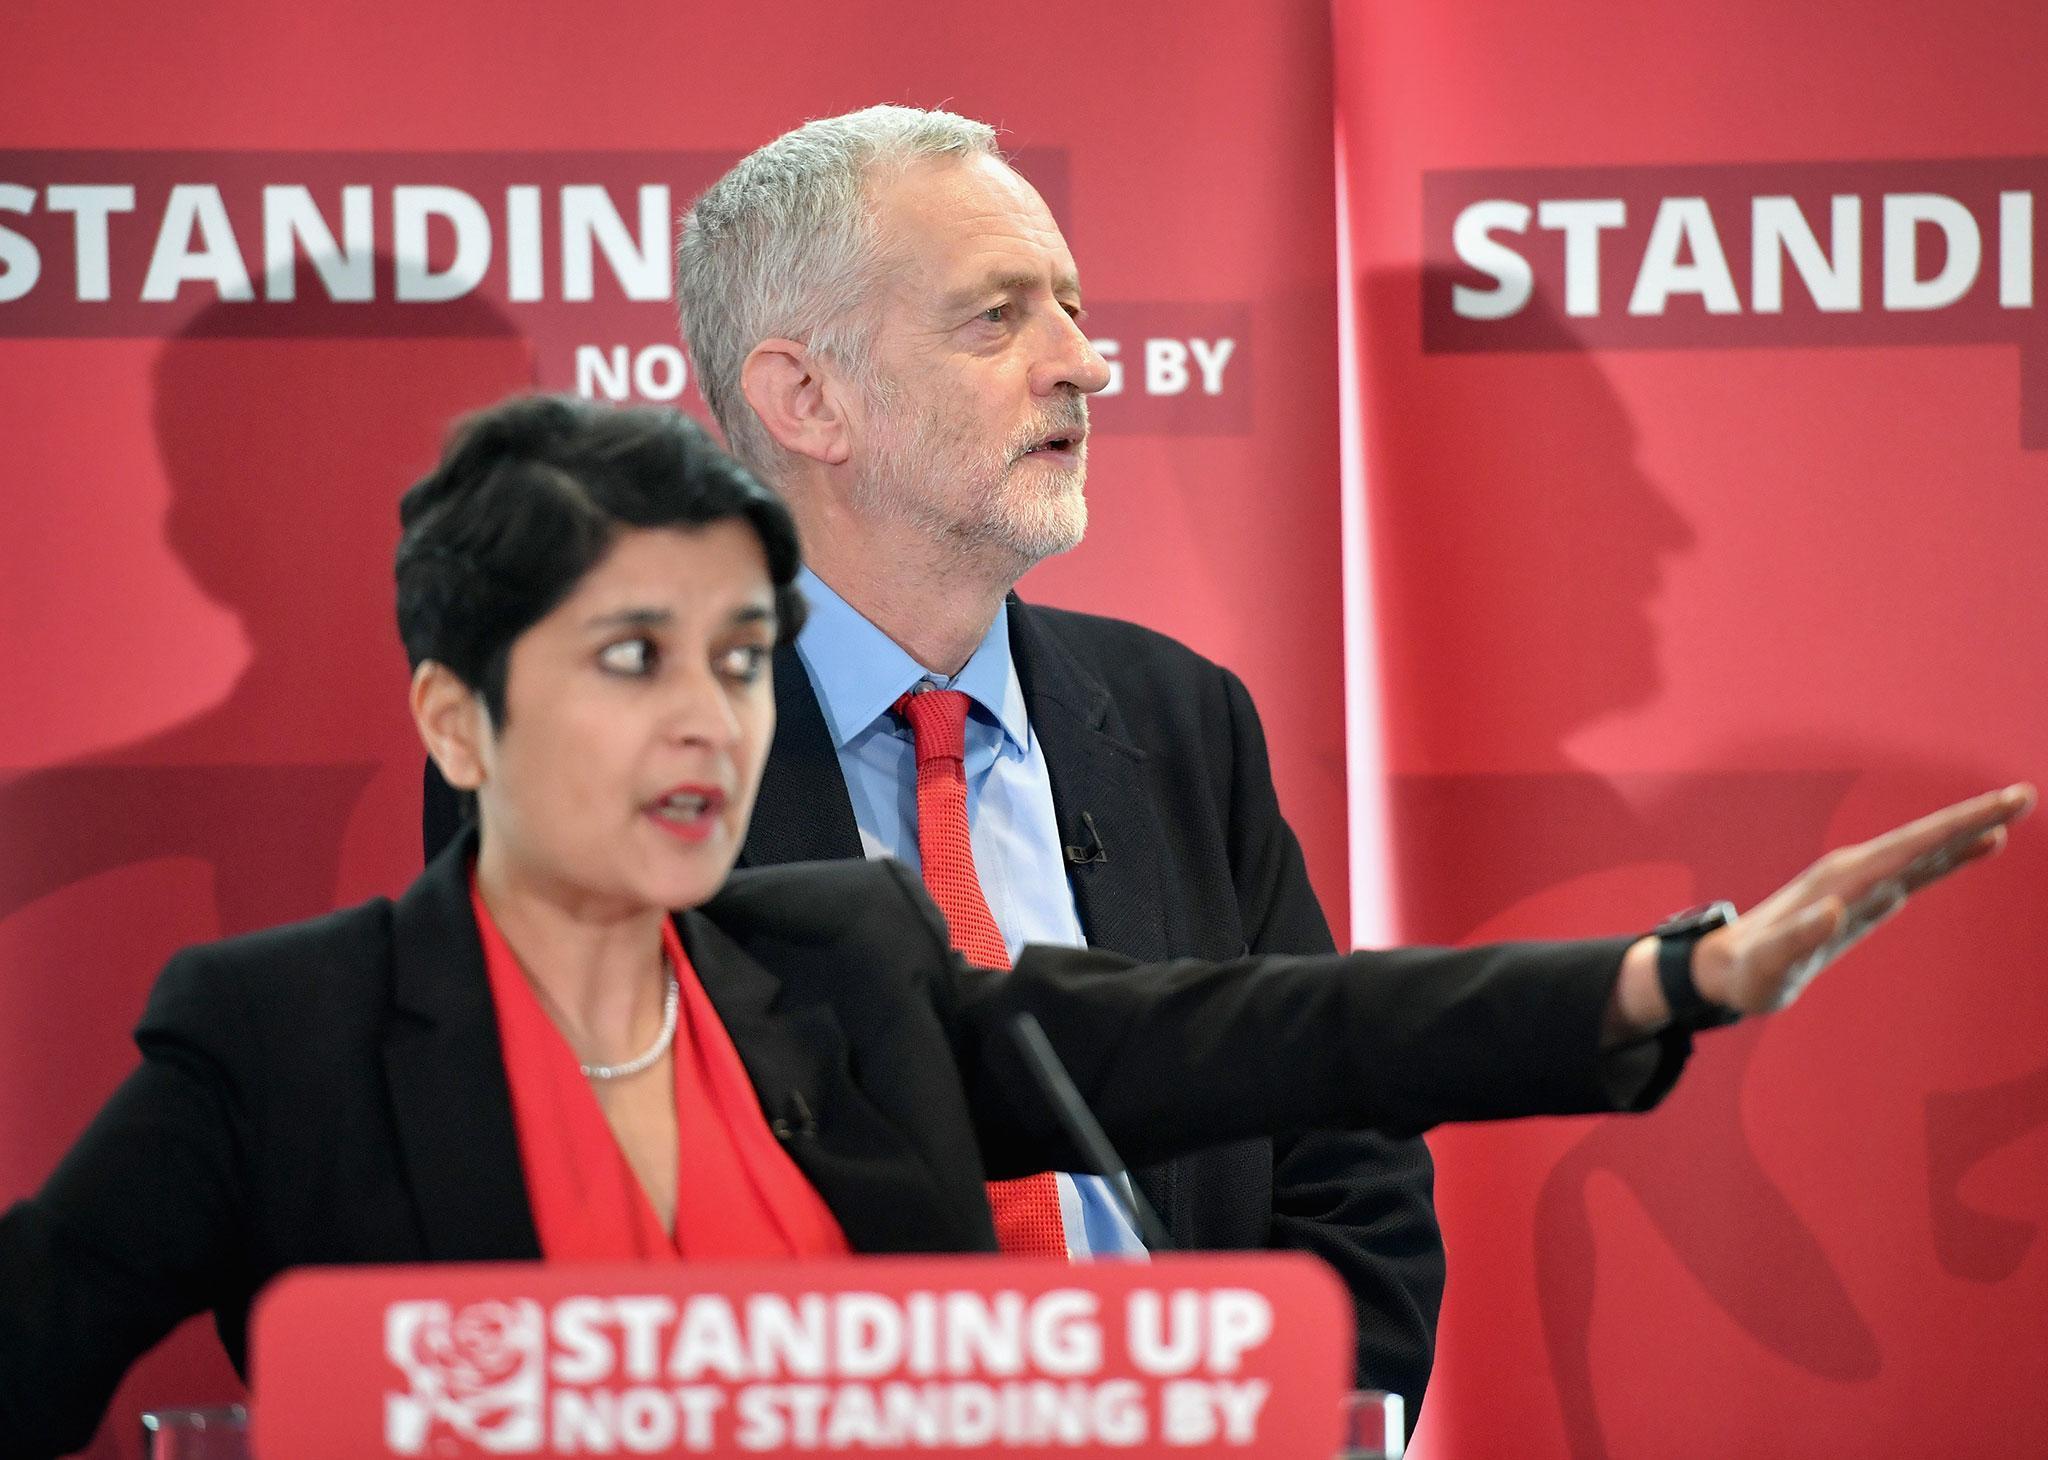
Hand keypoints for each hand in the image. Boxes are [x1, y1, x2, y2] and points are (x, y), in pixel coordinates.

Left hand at [1609, 782, 2035, 1038]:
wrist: (1724, 967)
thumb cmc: (1747, 971)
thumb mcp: (1770, 963)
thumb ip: (1798, 939)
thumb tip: (1833, 911)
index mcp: (1841, 881)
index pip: (1910, 848)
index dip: (1956, 828)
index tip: (1999, 810)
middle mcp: (1853, 872)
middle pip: (1923, 840)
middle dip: (1972, 818)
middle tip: (2023, 796)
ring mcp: (1859, 883)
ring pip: (1923, 852)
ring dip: (1966, 832)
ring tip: (2013, 813)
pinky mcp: (1863, 898)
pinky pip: (1915, 871)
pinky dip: (1949, 856)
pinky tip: (1978, 847)